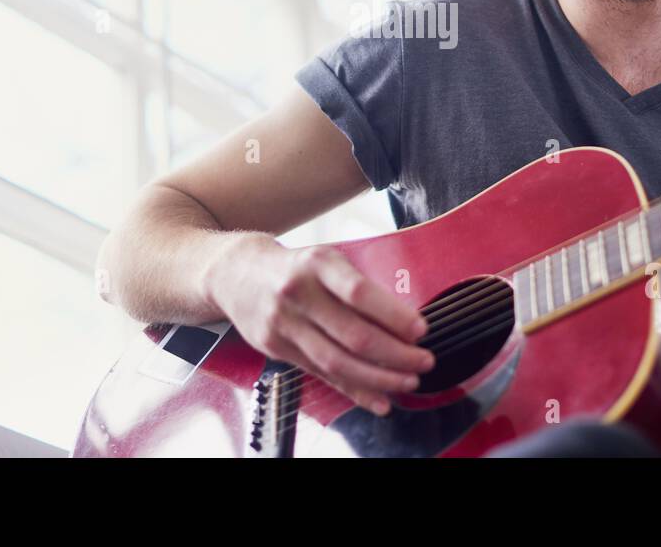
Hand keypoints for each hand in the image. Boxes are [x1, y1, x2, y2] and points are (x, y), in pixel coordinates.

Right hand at [208, 235, 433, 415]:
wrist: (236, 274)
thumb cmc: (296, 267)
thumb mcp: (326, 261)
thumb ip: (358, 287)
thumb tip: (403, 322)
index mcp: (317, 264)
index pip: (359, 293)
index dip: (392, 315)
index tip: (420, 329)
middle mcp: (297, 294)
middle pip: (352, 334)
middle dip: (395, 354)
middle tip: (424, 360)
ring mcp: (284, 324)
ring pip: (337, 361)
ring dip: (379, 377)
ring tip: (408, 381)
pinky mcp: (277, 349)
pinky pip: (321, 375)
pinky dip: (353, 391)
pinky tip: (379, 400)